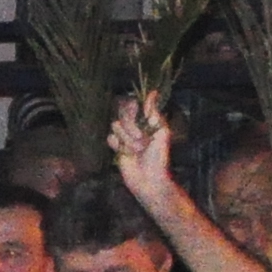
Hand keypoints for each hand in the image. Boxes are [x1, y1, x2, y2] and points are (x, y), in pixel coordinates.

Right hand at [109, 92, 177, 212]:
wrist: (148, 178)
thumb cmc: (159, 157)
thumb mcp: (162, 133)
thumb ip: (155, 113)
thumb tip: (152, 93)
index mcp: (148, 120)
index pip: (133, 105)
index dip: (134, 110)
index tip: (141, 118)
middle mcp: (136, 126)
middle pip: (123, 113)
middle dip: (132, 127)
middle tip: (142, 140)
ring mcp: (125, 135)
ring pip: (116, 126)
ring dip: (127, 138)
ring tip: (137, 150)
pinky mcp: (116, 146)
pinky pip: (110, 137)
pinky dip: (118, 145)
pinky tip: (127, 153)